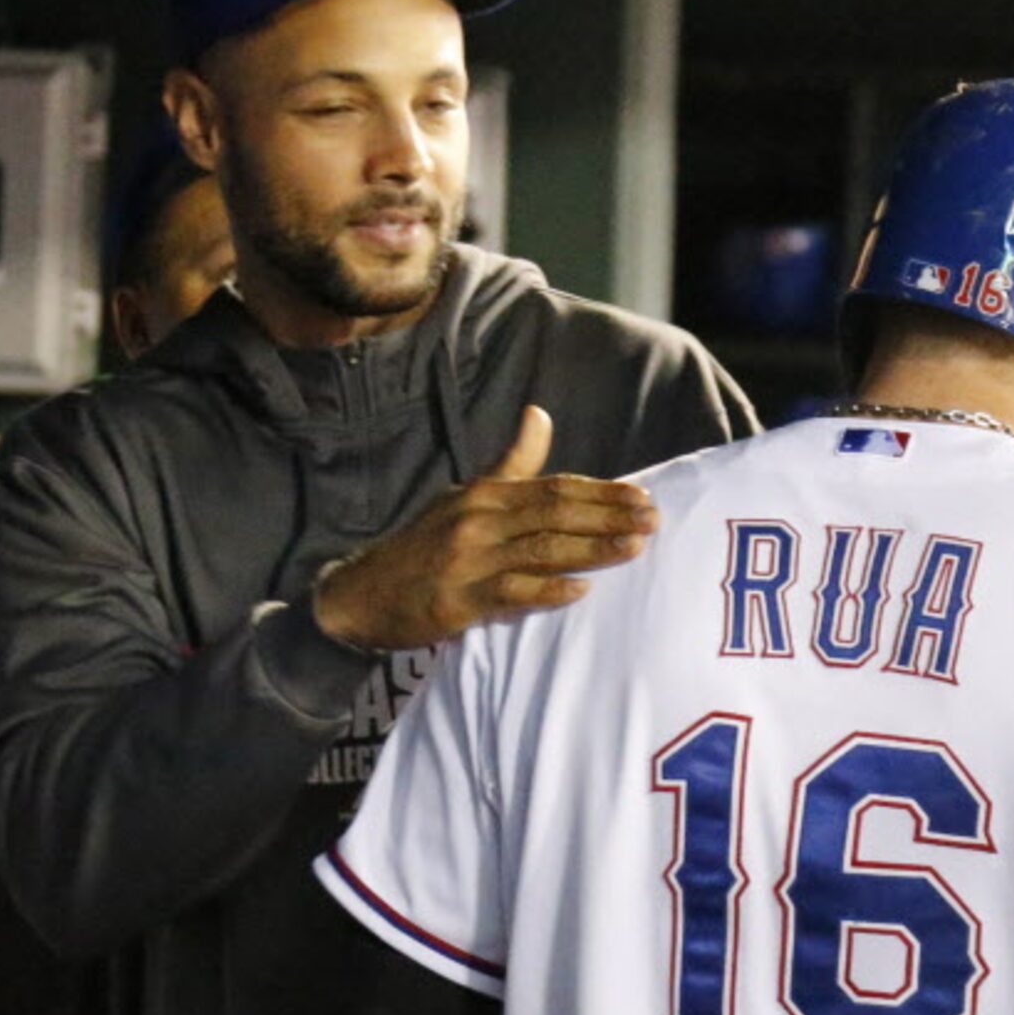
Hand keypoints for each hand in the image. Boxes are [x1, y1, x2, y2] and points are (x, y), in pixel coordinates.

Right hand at [312, 406, 656, 651]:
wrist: (360, 594)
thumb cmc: (426, 546)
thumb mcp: (466, 498)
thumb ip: (511, 463)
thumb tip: (540, 415)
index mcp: (485, 495)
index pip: (553, 487)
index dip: (600, 491)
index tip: (642, 495)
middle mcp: (477, 521)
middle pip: (553, 513)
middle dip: (608, 515)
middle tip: (653, 518)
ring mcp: (467, 560)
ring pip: (540, 550)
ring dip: (591, 548)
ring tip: (634, 547)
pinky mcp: (457, 600)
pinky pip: (510, 593)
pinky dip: (546, 590)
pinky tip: (580, 590)